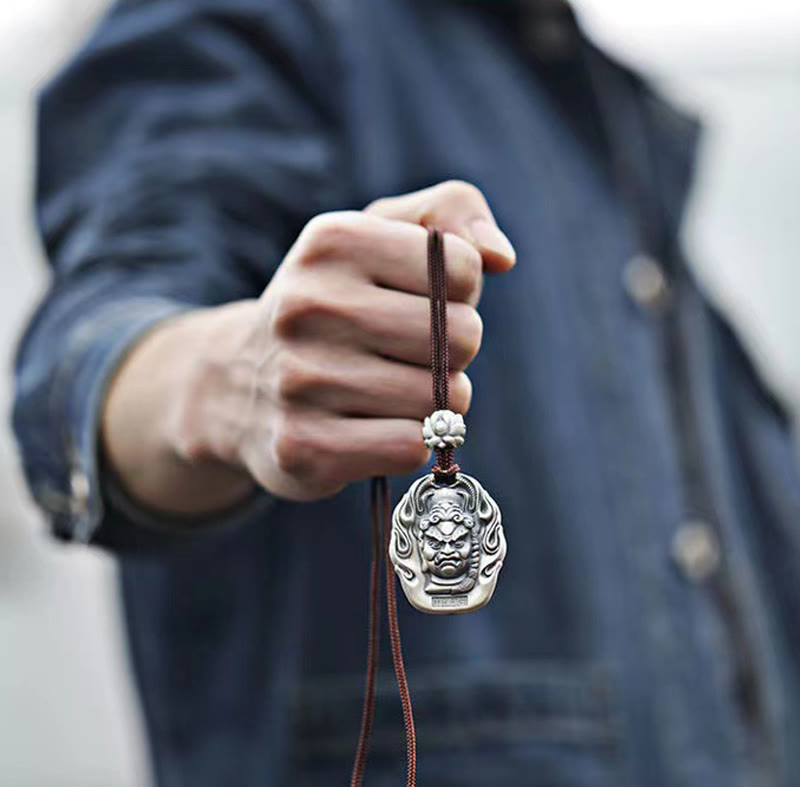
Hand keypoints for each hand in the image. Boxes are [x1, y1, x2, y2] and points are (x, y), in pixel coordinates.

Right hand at [103, 181, 514, 511]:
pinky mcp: (302, 447)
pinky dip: (408, 442)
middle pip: (462, 338)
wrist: (239, 385)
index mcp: (332, 241)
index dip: (456, 294)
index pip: (463, 269)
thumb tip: (501, 256)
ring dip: (431, 404)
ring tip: (386, 393)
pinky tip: (371, 429)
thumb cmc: (336, 305)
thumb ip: (451, 212)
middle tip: (405, 355)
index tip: (414, 302)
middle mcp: (308, 305)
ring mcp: (299, 380)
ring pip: (439, 401)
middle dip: (450, 352)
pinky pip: (409, 448)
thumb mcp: (383, 234)